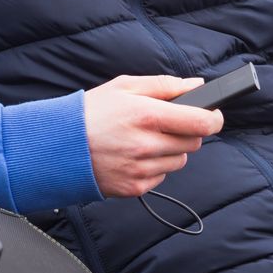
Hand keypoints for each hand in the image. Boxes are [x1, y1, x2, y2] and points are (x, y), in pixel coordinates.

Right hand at [84, 75, 225, 197]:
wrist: (58, 147)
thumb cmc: (91, 113)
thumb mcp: (124, 87)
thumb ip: (164, 85)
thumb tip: (197, 86)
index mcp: (146, 115)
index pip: (200, 122)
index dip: (214, 118)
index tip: (213, 115)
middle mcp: (145, 144)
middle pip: (194, 142)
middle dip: (187, 132)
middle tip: (167, 124)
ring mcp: (141, 169)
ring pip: (180, 161)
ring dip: (171, 150)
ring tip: (144, 140)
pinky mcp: (135, 187)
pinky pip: (162, 177)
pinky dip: (155, 167)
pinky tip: (134, 156)